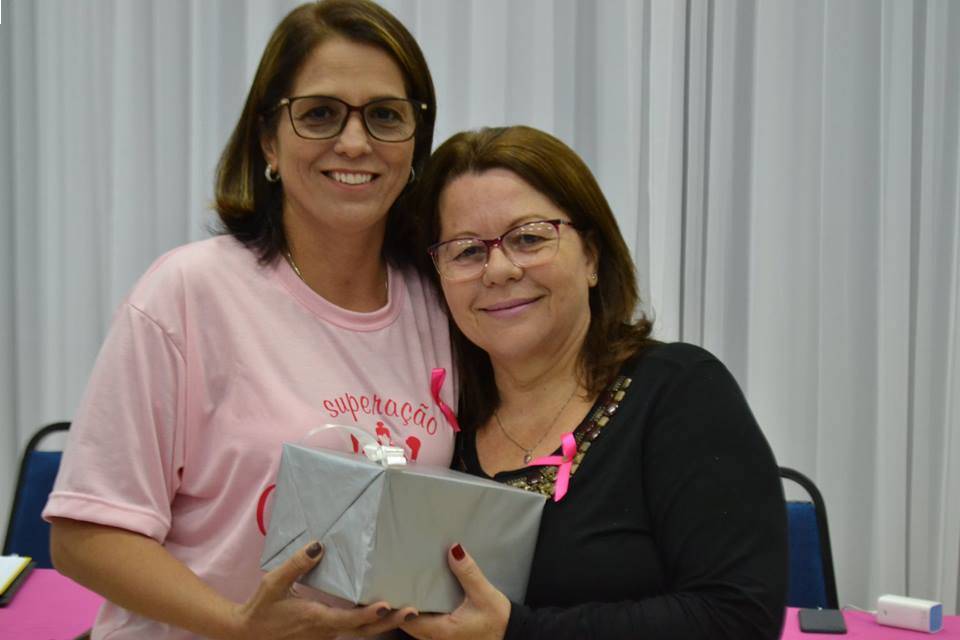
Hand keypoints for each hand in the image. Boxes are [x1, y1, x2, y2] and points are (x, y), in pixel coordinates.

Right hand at [232, 540, 415, 639]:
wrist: (247, 633)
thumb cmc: (261, 607)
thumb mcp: (275, 583)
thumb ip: (297, 564)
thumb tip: (318, 545)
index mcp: (316, 619)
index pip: (348, 620)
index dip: (369, 614)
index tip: (388, 605)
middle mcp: (325, 631)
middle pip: (364, 630)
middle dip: (389, 621)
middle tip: (413, 610)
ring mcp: (326, 635)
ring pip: (360, 632)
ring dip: (383, 623)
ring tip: (407, 609)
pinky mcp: (325, 634)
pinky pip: (352, 630)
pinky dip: (370, 622)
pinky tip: (383, 610)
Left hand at [401, 543, 510, 639]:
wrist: (513, 634)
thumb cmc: (498, 619)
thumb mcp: (483, 594)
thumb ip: (467, 573)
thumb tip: (454, 549)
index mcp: (441, 630)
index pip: (407, 620)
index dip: (395, 607)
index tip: (388, 588)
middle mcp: (437, 638)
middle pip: (407, 625)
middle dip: (397, 608)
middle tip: (391, 583)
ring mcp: (442, 639)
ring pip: (416, 628)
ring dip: (408, 611)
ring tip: (402, 587)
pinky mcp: (448, 635)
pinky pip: (426, 627)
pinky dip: (419, 614)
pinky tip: (421, 598)